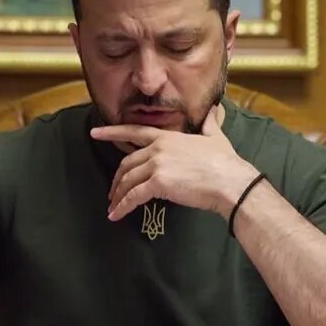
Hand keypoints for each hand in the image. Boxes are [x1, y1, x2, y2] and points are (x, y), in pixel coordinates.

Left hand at [90, 105, 259, 221]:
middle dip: (117, 179)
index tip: (95, 133)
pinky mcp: (158, 183)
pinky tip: (116, 215)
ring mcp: (157, 165)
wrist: (230, 181)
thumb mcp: (216, 137)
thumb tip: (213, 110)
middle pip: (127, 163)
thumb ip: (210, 124)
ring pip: (128, 180)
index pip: (134, 132)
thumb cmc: (225, 162)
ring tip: (113, 207)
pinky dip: (122, 207)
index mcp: (168, 137)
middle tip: (113, 191)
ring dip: (118, 195)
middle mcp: (158, 148)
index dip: (112, 133)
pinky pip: (133, 197)